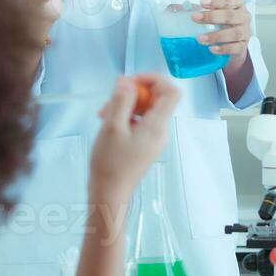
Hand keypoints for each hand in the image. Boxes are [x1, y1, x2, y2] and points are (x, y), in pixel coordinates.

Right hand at [87, 74, 180, 201]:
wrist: (109, 195)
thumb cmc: (110, 162)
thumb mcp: (112, 126)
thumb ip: (122, 100)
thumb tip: (127, 81)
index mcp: (158, 125)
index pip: (171, 92)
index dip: (154, 80)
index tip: (131, 81)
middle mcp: (161, 131)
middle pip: (158, 100)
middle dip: (134, 93)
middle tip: (111, 100)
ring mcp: (154, 140)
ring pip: (146, 111)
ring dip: (126, 106)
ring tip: (103, 114)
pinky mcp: (145, 146)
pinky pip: (141, 123)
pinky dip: (126, 118)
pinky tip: (108, 124)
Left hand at [193, 0, 252, 64]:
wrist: (235, 45)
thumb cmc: (223, 25)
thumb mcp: (214, 15)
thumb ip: (198, 10)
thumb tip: (173, 8)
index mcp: (237, 5)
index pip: (228, 1)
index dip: (215, 1)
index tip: (202, 2)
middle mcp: (243, 18)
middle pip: (230, 16)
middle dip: (212, 17)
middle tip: (195, 18)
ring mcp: (245, 33)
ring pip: (234, 33)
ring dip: (216, 36)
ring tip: (199, 38)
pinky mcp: (243, 47)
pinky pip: (235, 48)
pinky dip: (223, 49)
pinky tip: (211, 49)